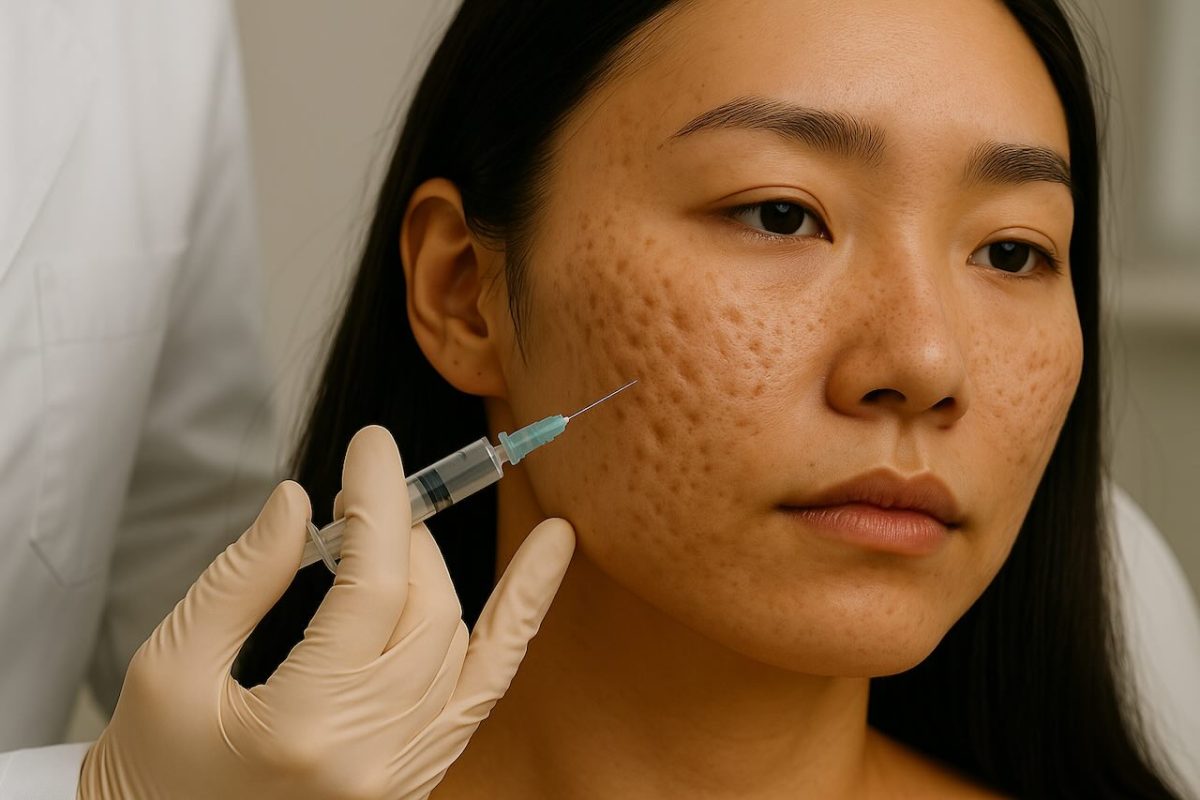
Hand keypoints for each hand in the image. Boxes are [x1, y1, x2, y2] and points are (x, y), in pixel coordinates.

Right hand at [78, 425, 574, 798]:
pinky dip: (522, 611)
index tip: (373, 446)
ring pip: (457, 637)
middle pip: (424, 607)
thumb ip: (240, 579)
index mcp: (304, 727)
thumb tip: (298, 499)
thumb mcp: (168, 669)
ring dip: (431, 572)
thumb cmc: (150, 772)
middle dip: (397, 536)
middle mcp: (375, 756)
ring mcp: (409, 773)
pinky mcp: (423, 775)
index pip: (372, 584)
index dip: (378, 499)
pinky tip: (554, 548)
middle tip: (357, 503)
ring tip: (392, 539)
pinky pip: (490, 682)